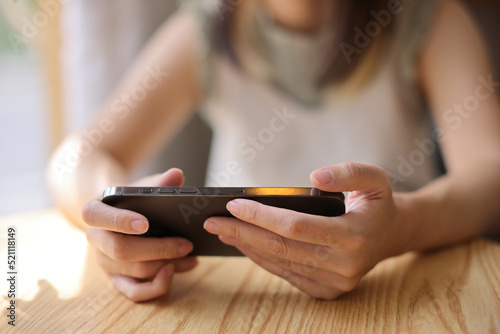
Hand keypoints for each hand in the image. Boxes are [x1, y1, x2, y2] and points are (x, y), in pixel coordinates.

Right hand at [83, 168, 197, 301]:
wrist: (119, 218)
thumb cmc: (131, 201)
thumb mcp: (141, 187)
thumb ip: (158, 182)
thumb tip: (176, 174)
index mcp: (94, 213)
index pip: (97, 217)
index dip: (120, 221)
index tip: (145, 223)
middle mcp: (96, 240)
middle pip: (121, 250)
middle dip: (157, 249)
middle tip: (186, 244)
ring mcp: (105, 263)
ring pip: (134, 271)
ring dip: (166, 265)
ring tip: (191, 256)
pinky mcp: (117, 280)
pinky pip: (135, 292)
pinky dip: (157, 286)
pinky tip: (176, 271)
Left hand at [204, 162, 408, 299]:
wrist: (392, 233)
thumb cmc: (377, 201)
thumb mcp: (374, 177)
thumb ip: (347, 172)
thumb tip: (314, 177)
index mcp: (355, 235)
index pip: (296, 226)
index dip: (261, 216)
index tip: (233, 204)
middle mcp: (345, 265)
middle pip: (282, 248)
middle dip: (244, 233)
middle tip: (213, 221)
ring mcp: (336, 282)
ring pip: (282, 263)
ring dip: (248, 247)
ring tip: (222, 231)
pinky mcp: (328, 291)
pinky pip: (288, 274)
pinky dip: (263, 260)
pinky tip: (245, 246)